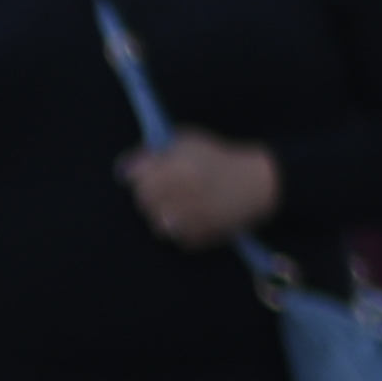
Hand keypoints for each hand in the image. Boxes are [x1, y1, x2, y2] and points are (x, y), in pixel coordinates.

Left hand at [124, 133, 281, 248]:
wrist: (257, 181)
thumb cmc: (218, 158)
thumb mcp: (188, 141)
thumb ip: (155, 151)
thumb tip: (124, 170)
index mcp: (181, 165)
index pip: (136, 175)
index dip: (137, 173)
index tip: (145, 173)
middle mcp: (187, 191)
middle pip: (143, 201)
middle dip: (148, 195)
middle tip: (163, 190)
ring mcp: (196, 216)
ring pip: (157, 224)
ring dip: (162, 216)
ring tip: (176, 206)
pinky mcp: (206, 234)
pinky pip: (178, 239)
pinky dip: (182, 232)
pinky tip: (191, 218)